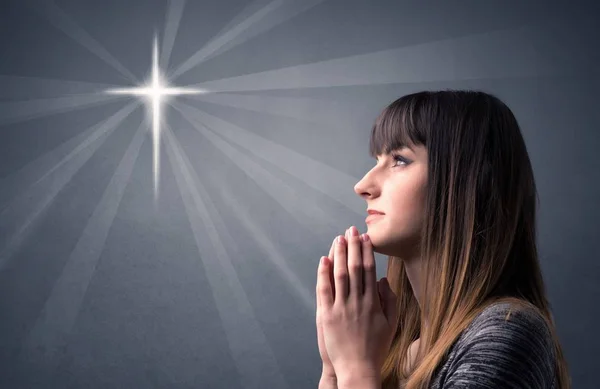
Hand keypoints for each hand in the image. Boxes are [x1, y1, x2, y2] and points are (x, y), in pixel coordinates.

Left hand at [317, 226, 398, 380]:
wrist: (358, 368)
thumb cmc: (375, 348)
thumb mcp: (391, 324)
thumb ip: (389, 300)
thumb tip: (383, 279)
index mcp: (373, 302)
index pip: (369, 270)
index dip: (366, 252)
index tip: (365, 238)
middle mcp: (357, 302)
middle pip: (354, 268)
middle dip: (353, 246)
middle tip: (351, 230)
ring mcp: (341, 308)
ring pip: (339, 275)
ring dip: (339, 255)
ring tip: (338, 238)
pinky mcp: (327, 316)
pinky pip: (325, 291)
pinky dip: (323, 274)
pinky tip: (324, 260)